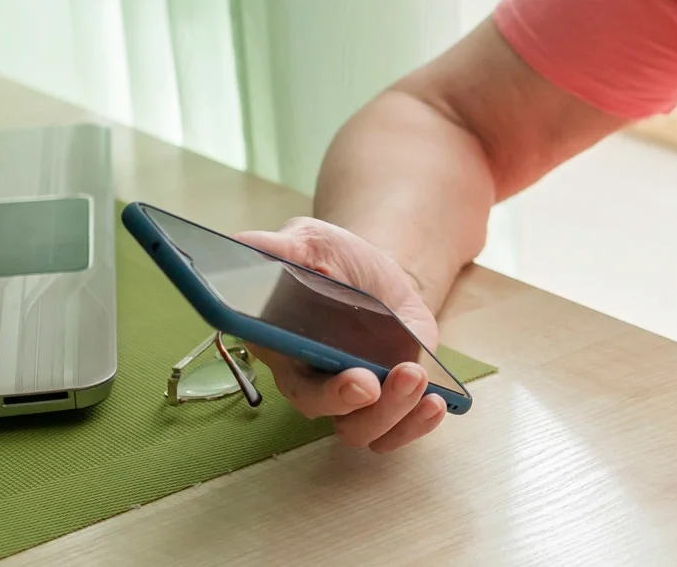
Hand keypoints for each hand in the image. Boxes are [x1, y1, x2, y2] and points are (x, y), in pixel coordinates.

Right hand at [232, 217, 449, 453]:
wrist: (378, 274)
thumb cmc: (335, 261)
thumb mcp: (312, 243)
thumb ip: (282, 248)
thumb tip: (242, 245)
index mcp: (280, 345)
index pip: (282, 371)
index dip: (304, 380)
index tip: (340, 373)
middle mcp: (309, 379)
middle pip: (318, 407)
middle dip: (344, 400)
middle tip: (370, 382)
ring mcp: (349, 395)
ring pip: (358, 428)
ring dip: (389, 412)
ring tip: (415, 376)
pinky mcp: (387, 400)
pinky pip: (393, 433)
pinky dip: (413, 426)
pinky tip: (434, 402)